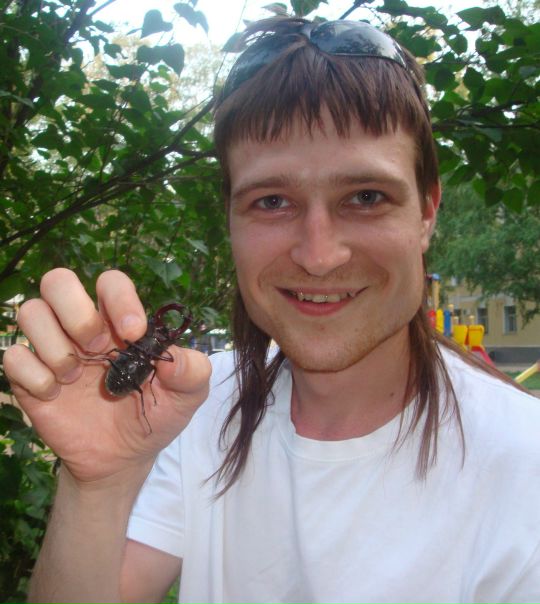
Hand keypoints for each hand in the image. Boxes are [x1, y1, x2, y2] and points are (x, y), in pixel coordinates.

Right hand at [3, 268, 210, 483]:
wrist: (123, 458)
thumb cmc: (155, 415)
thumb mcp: (188, 396)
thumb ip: (193, 371)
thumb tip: (172, 358)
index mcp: (120, 322)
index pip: (110, 282)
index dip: (120, 299)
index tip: (134, 333)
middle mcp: (82, 328)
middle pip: (58, 281)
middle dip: (77, 313)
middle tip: (98, 348)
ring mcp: (54, 350)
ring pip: (31, 312)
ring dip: (54, 346)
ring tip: (75, 377)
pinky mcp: (30, 378)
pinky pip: (13, 355)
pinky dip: (33, 375)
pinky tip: (54, 395)